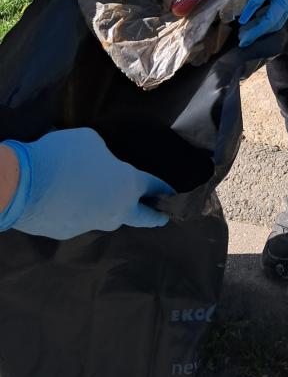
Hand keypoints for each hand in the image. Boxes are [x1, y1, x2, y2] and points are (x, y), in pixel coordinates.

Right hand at [0, 129, 173, 239]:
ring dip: (110, 209)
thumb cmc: (65, 156)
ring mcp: (92, 225)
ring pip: (108, 217)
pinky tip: (71, 199)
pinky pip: (82, 219)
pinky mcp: (69, 233)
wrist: (24, 185)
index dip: (164, 187)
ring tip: (101, 195)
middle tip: (163, 217)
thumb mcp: (93, 143)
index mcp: (128, 185)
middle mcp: (116, 210)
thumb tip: (103, 164)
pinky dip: (81, 211)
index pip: (154, 186)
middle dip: (155, 217)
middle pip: (142, 217)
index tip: (174, 191)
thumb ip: (106, 157)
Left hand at [239, 0, 287, 46]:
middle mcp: (287, 10)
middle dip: (257, 34)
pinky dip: (268, 21)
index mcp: (282, 5)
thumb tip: (246, 14)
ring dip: (262, 29)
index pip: (266, 25)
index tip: (243, 40)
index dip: (254, 33)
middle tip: (242, 39)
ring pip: (275, 23)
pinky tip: (260, 18)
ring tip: (249, 30)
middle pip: (271, 27)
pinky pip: (278, 17)